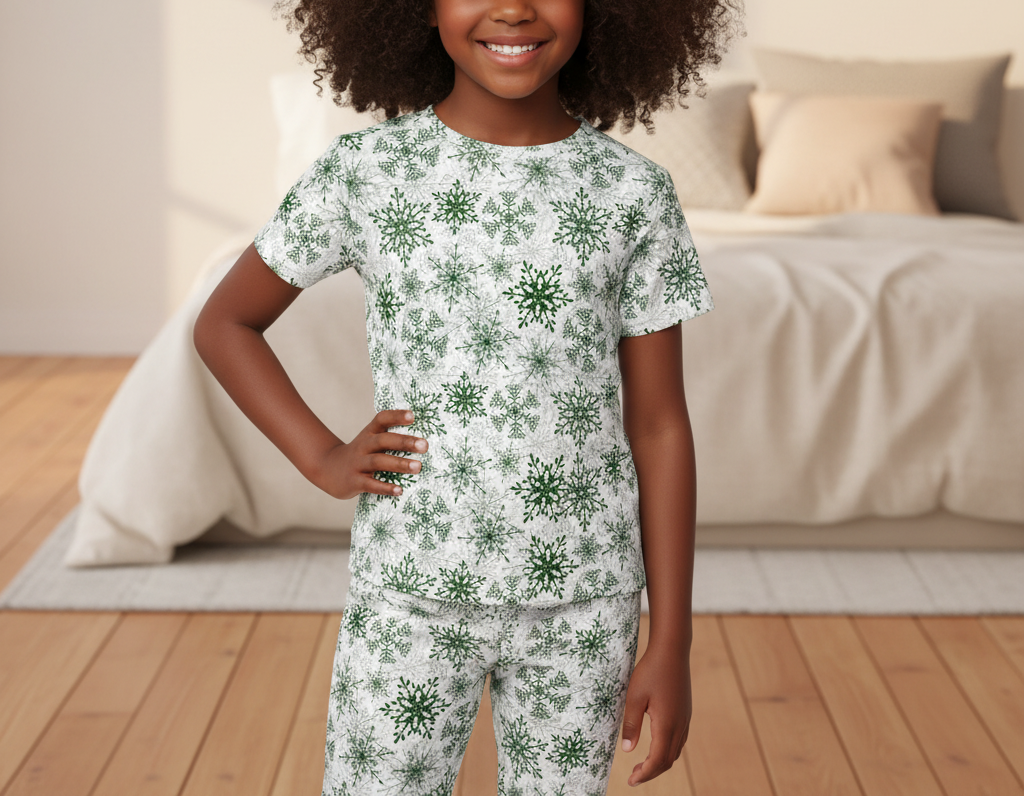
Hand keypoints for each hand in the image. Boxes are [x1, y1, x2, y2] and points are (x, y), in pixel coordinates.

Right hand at [310, 409, 426, 499]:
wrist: (328, 468)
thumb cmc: (361, 454)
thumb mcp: (370, 441)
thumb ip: (391, 437)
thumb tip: (423, 440)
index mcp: (369, 433)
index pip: (382, 419)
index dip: (396, 416)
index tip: (413, 416)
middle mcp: (363, 445)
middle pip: (383, 440)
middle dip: (404, 442)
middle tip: (424, 445)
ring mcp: (358, 463)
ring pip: (378, 462)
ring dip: (399, 464)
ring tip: (418, 467)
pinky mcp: (354, 481)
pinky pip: (371, 484)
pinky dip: (385, 487)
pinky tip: (399, 490)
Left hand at [620, 641, 691, 786]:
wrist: (672, 650)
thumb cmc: (651, 671)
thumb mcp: (634, 697)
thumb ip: (631, 724)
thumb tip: (627, 750)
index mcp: (667, 724)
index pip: (657, 760)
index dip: (645, 774)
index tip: (631, 781)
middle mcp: (679, 725)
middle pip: (668, 760)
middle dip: (651, 772)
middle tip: (633, 777)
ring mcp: (685, 719)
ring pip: (675, 751)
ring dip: (660, 762)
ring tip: (642, 765)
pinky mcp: (685, 712)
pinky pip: (679, 740)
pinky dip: (667, 751)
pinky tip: (656, 747)